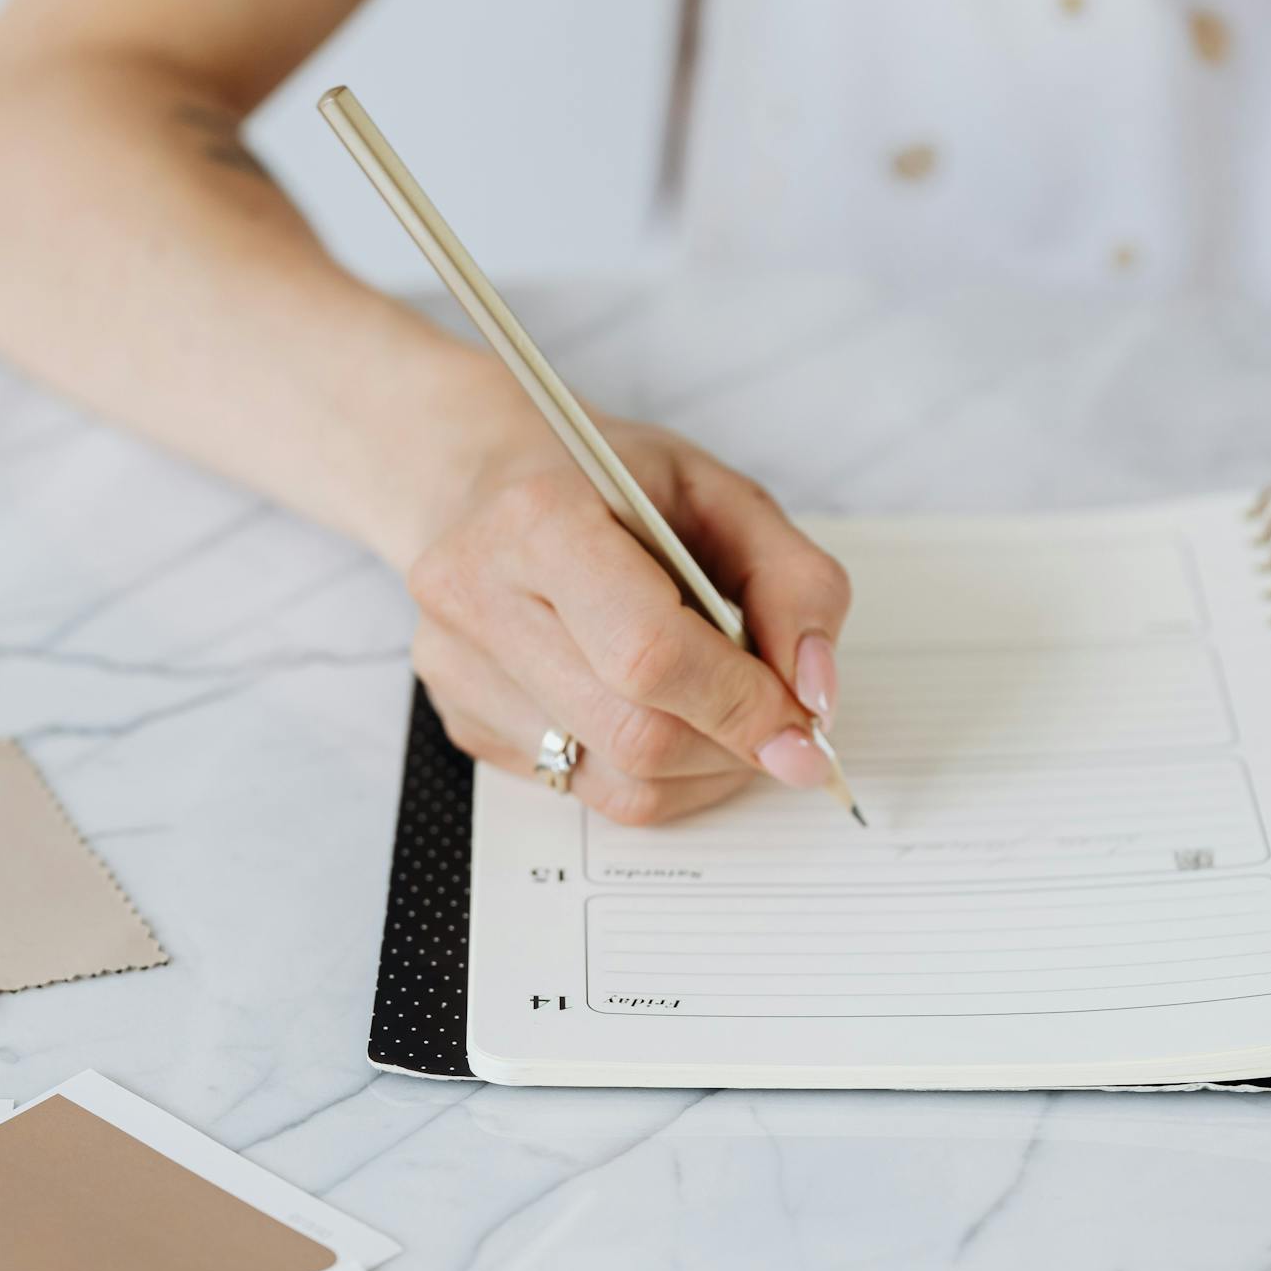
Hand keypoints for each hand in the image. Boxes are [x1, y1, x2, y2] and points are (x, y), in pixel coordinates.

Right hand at [405, 419, 851, 824]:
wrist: (481, 481)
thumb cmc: (607, 484)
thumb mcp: (722, 494)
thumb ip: (794, 583)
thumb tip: (814, 697)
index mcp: (540, 520)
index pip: (650, 655)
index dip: (741, 704)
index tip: (803, 723)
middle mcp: (478, 598)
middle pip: (636, 733)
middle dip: (731, 744)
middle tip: (778, 724)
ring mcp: (457, 670)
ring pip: (616, 782)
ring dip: (700, 770)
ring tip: (719, 711)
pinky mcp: (462, 721)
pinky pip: (584, 790)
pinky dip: (651, 774)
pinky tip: (656, 712)